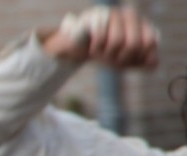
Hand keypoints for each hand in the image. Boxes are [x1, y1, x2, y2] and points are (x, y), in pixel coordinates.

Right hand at [41, 6, 158, 68]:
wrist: (77, 47)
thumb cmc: (104, 52)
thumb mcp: (125, 60)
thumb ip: (143, 62)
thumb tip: (154, 63)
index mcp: (142, 24)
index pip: (150, 43)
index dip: (137, 57)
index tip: (126, 61)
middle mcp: (130, 15)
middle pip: (134, 43)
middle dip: (120, 58)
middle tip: (111, 59)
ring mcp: (114, 13)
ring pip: (116, 41)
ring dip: (106, 54)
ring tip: (100, 53)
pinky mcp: (96, 15)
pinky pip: (100, 37)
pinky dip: (95, 48)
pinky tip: (92, 47)